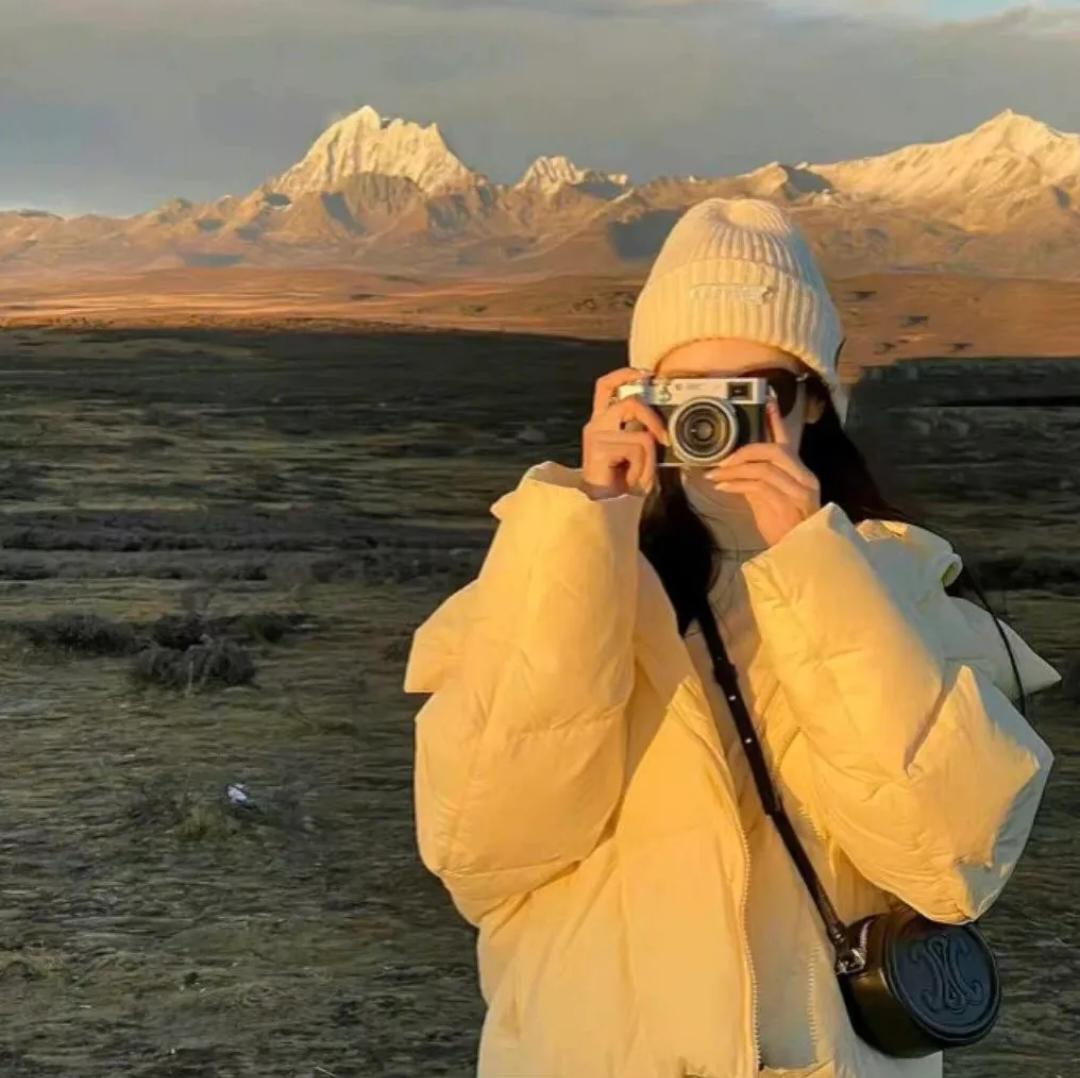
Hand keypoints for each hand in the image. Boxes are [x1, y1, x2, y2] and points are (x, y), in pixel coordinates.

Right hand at [581, 367, 669, 499]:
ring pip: (641, 434)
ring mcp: (596, 435)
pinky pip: (638, 450)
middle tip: (663, 438)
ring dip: (648, 458)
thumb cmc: (620, 483)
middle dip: (653, 420)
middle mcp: (595, 424)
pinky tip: (630, 479)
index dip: (626, 374)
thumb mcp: (638, 454)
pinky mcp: (599, 448)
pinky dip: (642, 468)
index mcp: (602, 422)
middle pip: (630, 402)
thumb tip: (662, 427)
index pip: (606, 386)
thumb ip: (645, 435)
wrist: (601, 509)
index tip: (646, 374)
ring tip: (639, 473)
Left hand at [702, 397, 820, 546]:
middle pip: (774, 451)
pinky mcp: (789, 504)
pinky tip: (723, 486)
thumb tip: (731, 467)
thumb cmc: (781, 526)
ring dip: (735, 470)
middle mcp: (803, 477)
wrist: (796, 551)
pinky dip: (737, 484)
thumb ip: (755, 479)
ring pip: (764, 468)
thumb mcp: (766, 498)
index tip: (767, 402)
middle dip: (745, 451)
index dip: (776, 421)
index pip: (786, 441)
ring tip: (716, 475)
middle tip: (723, 459)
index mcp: (799, 471)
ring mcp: (799, 490)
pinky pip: (759, 487)